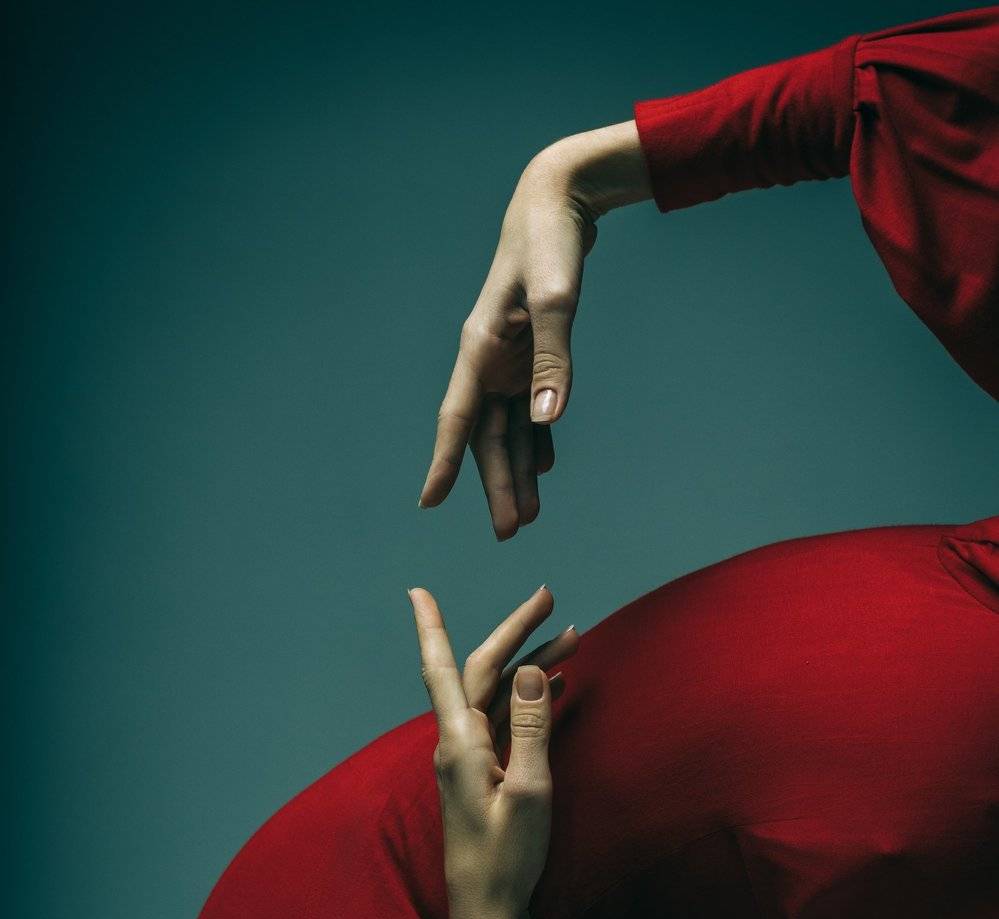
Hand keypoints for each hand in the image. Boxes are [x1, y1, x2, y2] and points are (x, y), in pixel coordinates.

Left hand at [407, 582, 578, 918]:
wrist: (487, 910)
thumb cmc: (506, 858)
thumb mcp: (531, 792)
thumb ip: (532, 728)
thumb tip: (532, 671)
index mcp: (460, 744)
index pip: (446, 670)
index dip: (431, 628)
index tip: (416, 590)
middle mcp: (458, 744)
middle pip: (483, 672)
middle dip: (514, 632)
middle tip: (549, 598)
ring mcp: (471, 759)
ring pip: (499, 695)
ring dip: (533, 664)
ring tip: (574, 636)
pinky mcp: (486, 774)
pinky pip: (506, 721)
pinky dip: (531, 697)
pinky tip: (558, 683)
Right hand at [417, 124, 651, 540]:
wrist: (559, 202)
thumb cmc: (550, 243)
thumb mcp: (555, 299)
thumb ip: (552, 359)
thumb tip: (546, 420)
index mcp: (479, 349)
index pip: (458, 419)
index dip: (444, 463)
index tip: (429, 503)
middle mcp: (487, 360)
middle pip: (487, 437)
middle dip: (497, 486)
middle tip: (509, 533)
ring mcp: (506, 359)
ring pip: (508, 429)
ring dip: (517, 471)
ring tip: (528, 516)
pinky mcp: (527, 353)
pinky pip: (529, 409)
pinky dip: (536, 439)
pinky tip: (544, 467)